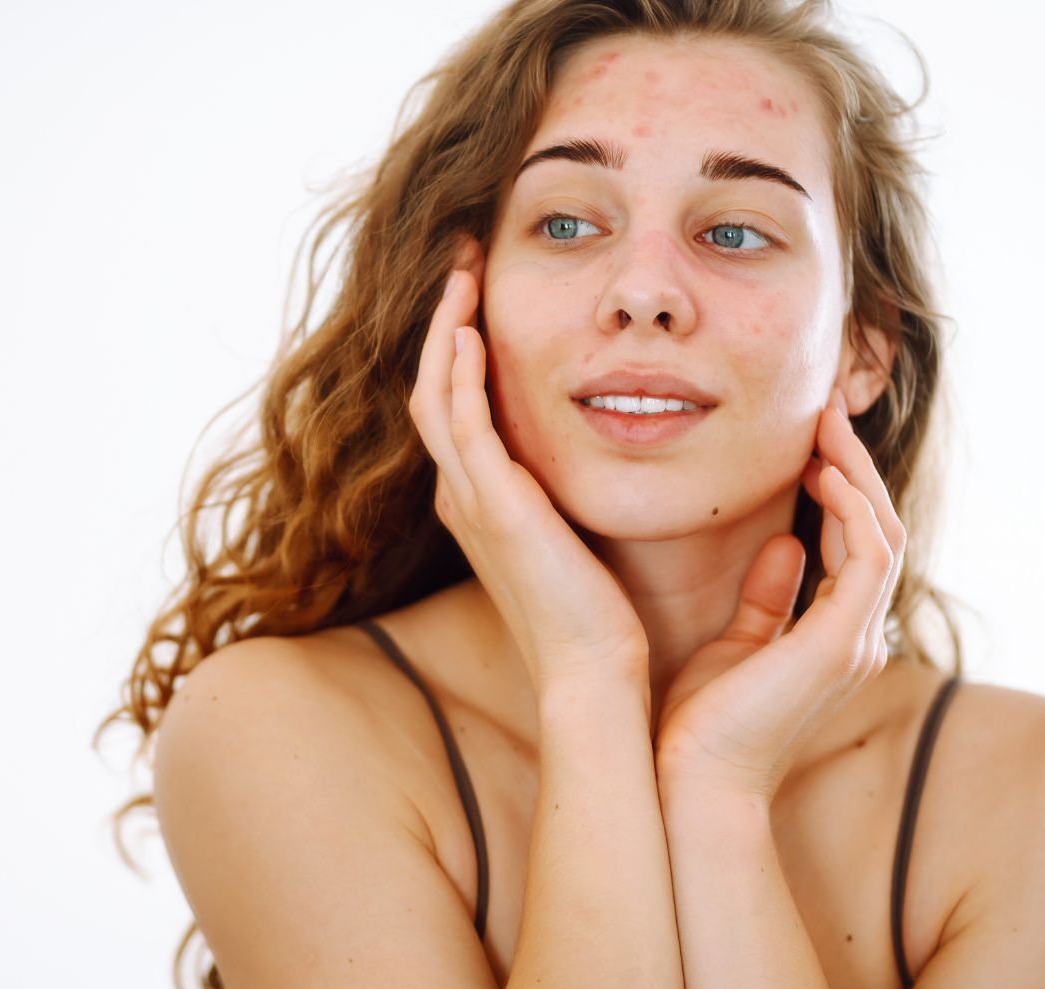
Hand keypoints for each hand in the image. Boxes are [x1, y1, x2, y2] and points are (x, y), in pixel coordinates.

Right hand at [407, 237, 648, 692]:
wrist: (594, 674)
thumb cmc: (599, 617)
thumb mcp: (578, 536)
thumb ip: (572, 493)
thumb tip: (613, 447)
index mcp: (480, 502)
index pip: (453, 404)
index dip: (459, 344)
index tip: (482, 292)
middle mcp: (462, 496)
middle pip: (432, 386)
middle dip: (445, 318)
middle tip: (462, 258)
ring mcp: (469, 500)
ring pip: (435, 393)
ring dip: (447, 327)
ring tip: (463, 271)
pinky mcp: (492, 505)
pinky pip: (461, 422)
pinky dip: (460, 372)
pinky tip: (473, 330)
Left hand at [654, 388, 904, 799]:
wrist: (690, 781)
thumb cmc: (699, 724)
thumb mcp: (734, 644)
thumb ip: (768, 596)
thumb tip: (785, 542)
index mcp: (833, 638)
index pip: (856, 546)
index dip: (841, 489)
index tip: (809, 441)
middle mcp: (856, 638)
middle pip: (878, 531)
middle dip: (855, 468)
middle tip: (824, 413)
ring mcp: (855, 642)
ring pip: (882, 535)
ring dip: (857, 475)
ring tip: (824, 427)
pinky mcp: (840, 643)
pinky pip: (869, 557)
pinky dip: (852, 509)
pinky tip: (823, 473)